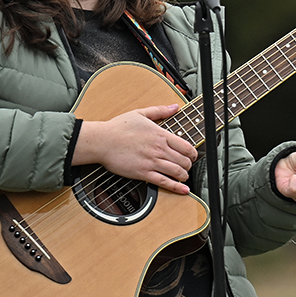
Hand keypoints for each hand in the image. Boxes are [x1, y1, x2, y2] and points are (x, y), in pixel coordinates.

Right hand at [74, 103, 197, 194]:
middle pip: (185, 161)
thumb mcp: (141, 113)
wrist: (101, 141)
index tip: (193, 156)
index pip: (187, 146)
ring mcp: (152, 162)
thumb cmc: (118, 127)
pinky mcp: (143, 173)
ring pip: (177, 172)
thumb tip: (174, 106)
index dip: (193, 153)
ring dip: (184, 175)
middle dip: (189, 165)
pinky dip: (176, 187)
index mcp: (161, 135)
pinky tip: (183, 190)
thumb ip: (160, 111)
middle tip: (187, 166)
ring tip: (184, 176)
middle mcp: (159, 149)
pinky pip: (164, 182)